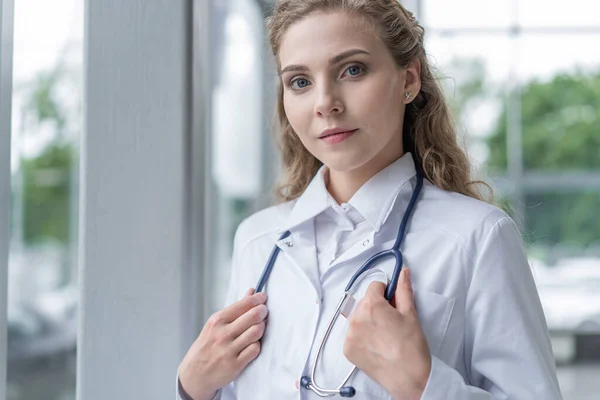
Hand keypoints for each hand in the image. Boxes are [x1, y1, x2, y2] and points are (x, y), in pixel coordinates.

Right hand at [178, 288, 267, 399]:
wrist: (193, 375)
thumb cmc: (206, 347)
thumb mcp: (215, 325)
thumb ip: (235, 309)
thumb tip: (251, 292)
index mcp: (217, 321)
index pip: (243, 304)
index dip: (257, 299)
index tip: (263, 297)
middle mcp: (222, 334)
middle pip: (253, 316)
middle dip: (262, 311)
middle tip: (264, 312)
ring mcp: (229, 350)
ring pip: (256, 332)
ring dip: (262, 328)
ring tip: (259, 327)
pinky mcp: (235, 364)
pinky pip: (255, 349)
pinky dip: (257, 345)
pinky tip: (253, 343)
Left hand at [343, 267, 430, 399]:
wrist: (409, 378)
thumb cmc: (412, 347)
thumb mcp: (410, 314)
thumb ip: (403, 290)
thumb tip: (403, 272)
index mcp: (372, 306)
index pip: (374, 286)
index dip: (386, 293)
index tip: (392, 302)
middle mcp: (356, 318)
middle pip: (365, 302)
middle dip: (376, 307)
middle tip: (391, 322)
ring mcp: (349, 335)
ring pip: (358, 317)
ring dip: (368, 321)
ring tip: (384, 335)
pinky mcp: (347, 349)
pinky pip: (352, 334)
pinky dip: (362, 336)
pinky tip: (376, 344)